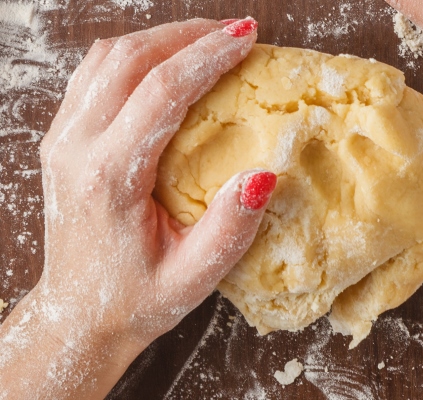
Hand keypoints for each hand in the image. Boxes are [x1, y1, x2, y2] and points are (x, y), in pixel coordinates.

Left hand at [0, 17, 275, 398]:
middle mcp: (76, 148)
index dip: (208, 57)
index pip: (161, 92)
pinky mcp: (63, 140)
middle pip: (129, 59)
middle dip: (187, 34)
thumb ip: (230, 228)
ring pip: (107, 59)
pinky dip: (134, 57)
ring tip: (205, 39)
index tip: (246, 37)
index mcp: (110, 177)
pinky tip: (165, 62)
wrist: (79, 314)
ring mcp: (62, 140)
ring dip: (159, 38)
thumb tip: (264, 174)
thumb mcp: (193, 278)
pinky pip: (95, 76)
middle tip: (234, 30)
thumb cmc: (137, 299)